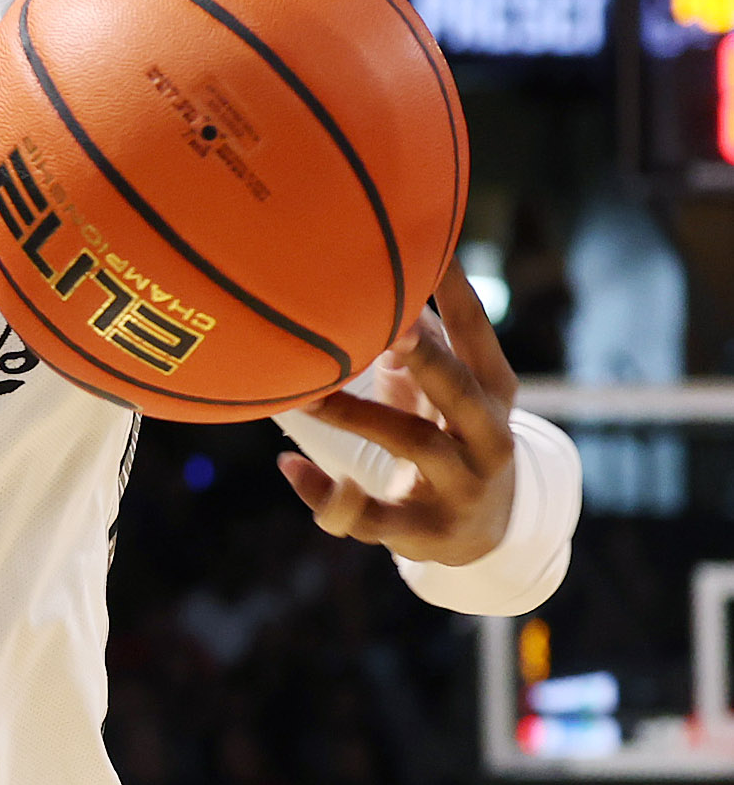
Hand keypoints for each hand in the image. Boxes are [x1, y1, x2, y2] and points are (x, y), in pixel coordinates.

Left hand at [281, 264, 518, 564]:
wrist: (485, 536)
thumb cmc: (452, 441)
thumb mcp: (450, 397)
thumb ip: (424, 346)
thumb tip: (387, 279)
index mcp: (493, 392)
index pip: (477, 334)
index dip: (455, 292)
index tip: (433, 248)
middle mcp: (488, 435)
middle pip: (457, 389)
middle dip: (424, 357)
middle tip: (386, 328)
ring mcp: (463, 484)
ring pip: (411, 444)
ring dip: (355, 416)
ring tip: (306, 397)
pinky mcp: (428, 529)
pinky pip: (373, 514)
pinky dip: (328, 495)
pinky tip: (290, 467)